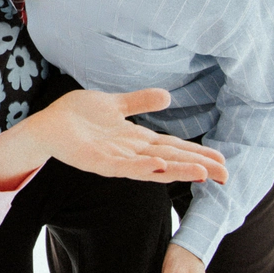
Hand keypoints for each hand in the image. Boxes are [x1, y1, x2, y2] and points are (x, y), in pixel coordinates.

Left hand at [0, 87, 227, 191]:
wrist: (48, 123)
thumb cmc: (78, 116)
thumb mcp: (116, 104)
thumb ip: (140, 102)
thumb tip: (168, 97)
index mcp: (136, 140)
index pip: (174, 147)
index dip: (198, 154)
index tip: (223, 162)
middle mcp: (130, 153)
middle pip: (170, 160)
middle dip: (197, 167)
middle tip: (226, 175)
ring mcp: (115, 159)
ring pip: (152, 167)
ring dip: (176, 169)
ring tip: (201, 173)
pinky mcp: (98, 161)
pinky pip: (122, 167)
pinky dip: (141, 167)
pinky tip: (158, 165)